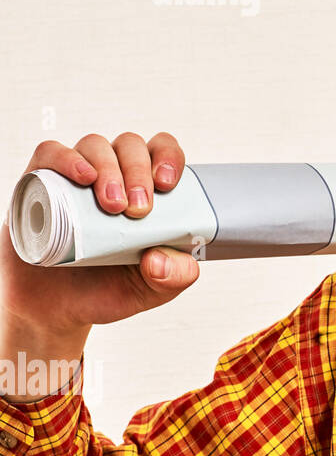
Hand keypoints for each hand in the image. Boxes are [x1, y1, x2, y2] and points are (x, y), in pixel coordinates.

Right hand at [1, 132, 200, 350]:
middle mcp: (113, 177)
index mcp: (148, 190)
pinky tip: (83, 178)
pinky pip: (51, 153)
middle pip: (130, 145)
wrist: (56, 311)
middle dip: (139, 171)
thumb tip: (160, 258)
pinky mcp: (40, 185)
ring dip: (108, 168)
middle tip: (138, 209)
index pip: (162, 151)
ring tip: (112, 206)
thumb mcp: (154, 290)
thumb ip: (175, 276)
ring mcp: (75, 179)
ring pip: (95, 145)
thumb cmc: (109, 290)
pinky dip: (68, 159)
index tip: (167, 184)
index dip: (168, 157)